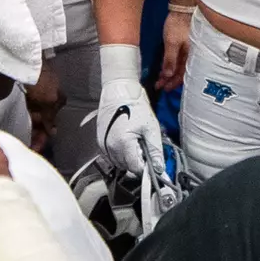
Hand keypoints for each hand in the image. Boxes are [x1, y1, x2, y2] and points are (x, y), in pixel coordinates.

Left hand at [25, 66, 64, 152]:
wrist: (28, 63)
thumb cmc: (42, 81)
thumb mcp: (48, 102)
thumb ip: (50, 118)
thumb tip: (53, 132)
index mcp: (59, 101)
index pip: (53, 123)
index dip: (45, 136)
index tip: (37, 148)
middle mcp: (52, 99)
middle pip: (44, 121)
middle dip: (38, 134)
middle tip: (30, 147)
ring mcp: (40, 96)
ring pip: (37, 116)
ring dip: (33, 128)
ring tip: (26, 140)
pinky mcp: (29, 92)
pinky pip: (30, 110)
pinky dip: (29, 118)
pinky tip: (24, 125)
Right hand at [96, 43, 166, 181]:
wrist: (118, 92)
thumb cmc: (136, 107)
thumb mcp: (151, 128)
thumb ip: (155, 151)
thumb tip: (160, 168)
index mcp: (123, 144)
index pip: (135, 168)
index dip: (145, 167)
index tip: (151, 160)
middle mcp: (110, 147)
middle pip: (126, 167)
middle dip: (137, 161)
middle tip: (143, 147)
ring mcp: (103, 145)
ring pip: (118, 163)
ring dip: (128, 158)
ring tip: (134, 142)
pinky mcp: (100, 141)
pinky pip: (111, 156)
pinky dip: (119, 153)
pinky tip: (126, 141)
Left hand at [156, 8, 190, 91]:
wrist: (182, 8)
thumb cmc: (179, 24)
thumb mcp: (172, 43)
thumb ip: (170, 60)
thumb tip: (168, 76)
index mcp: (191, 57)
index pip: (181, 75)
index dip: (172, 83)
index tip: (162, 88)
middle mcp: (191, 56)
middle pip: (181, 73)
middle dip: (170, 81)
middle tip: (160, 86)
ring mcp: (189, 51)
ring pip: (180, 67)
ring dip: (170, 74)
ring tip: (161, 78)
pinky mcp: (185, 46)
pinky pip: (179, 60)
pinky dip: (172, 66)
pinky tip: (167, 67)